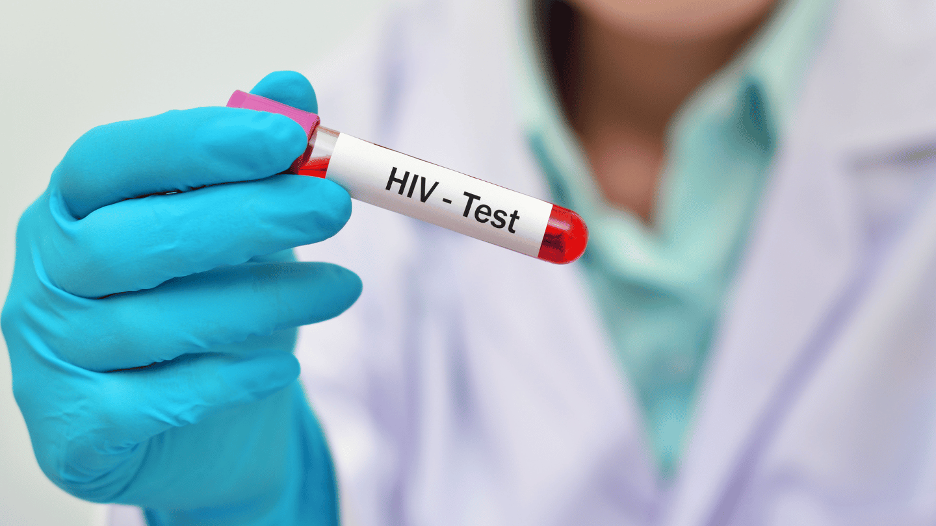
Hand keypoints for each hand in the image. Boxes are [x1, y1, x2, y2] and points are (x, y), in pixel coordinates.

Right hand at [2, 72, 357, 524]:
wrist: (198, 429)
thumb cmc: (211, 304)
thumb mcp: (240, 230)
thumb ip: (257, 163)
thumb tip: (294, 90)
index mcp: (74, 209)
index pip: (112, 161)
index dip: (196, 145)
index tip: (289, 138)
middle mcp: (47, 278)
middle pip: (129, 242)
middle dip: (244, 219)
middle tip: (334, 208)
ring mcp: (51, 359)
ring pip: (154, 325)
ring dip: (265, 301)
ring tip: (343, 288)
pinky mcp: (79, 433)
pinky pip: (157, 402)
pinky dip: (230, 379)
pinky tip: (284, 365)